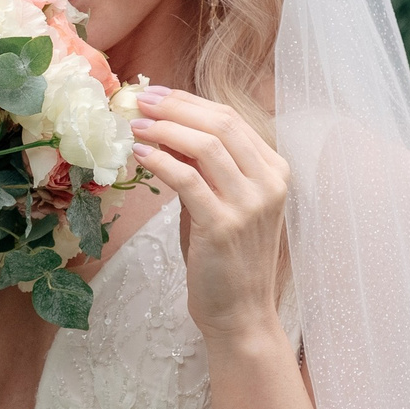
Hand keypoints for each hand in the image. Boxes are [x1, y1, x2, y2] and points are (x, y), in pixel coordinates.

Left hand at [131, 87, 291, 343]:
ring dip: (165, 128)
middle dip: (175, 106)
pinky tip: (140, 155)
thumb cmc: (226, 258)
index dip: (189, 101)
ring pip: (207, 144)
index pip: (231, 119)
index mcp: (274, 171)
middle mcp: (269, 182)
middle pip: (221, 123)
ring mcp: (250, 204)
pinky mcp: (224, 225)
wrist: (240, 314)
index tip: (155, 94)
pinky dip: (161, 161)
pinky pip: (188, 179)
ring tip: (134, 125)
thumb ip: (203, 167)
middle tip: (139, 100)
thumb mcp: (221, 202)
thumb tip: (163, 129)